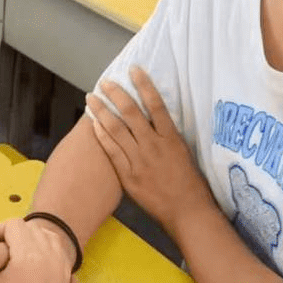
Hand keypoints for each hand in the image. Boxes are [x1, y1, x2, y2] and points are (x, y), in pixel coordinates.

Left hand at [87, 67, 214, 240]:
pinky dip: (101, 136)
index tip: (133, 70)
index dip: (144, 85)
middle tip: (105, 82)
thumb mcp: (184, 153)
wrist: (187, 212)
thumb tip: (155, 120)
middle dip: (116, 94)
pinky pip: (111, 151)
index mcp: (172, 138)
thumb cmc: (191, 184)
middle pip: (131, 113)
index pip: (156, 104)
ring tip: (91, 99)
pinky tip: (93, 125)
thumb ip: (168, 136)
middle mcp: (154, 145)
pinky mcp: (128, 175)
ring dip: (101, 112)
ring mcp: (140, 160)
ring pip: (116, 130)